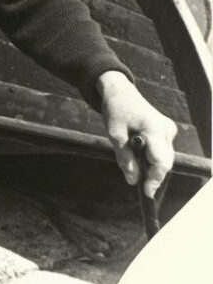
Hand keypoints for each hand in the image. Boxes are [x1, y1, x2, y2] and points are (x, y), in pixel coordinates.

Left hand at [97, 70, 176, 197]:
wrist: (120, 91)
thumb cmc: (116, 109)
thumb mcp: (114, 133)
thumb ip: (124, 157)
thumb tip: (132, 180)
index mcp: (155, 129)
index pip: (161, 161)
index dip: (154, 179)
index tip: (146, 192)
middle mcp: (167, 130)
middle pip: (164, 161)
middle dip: (152, 174)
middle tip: (139, 184)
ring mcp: (168, 130)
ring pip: (164, 157)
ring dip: (151, 165)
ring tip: (134, 166)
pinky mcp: (166, 130)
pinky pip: (162, 150)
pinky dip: (151, 157)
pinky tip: (138, 156)